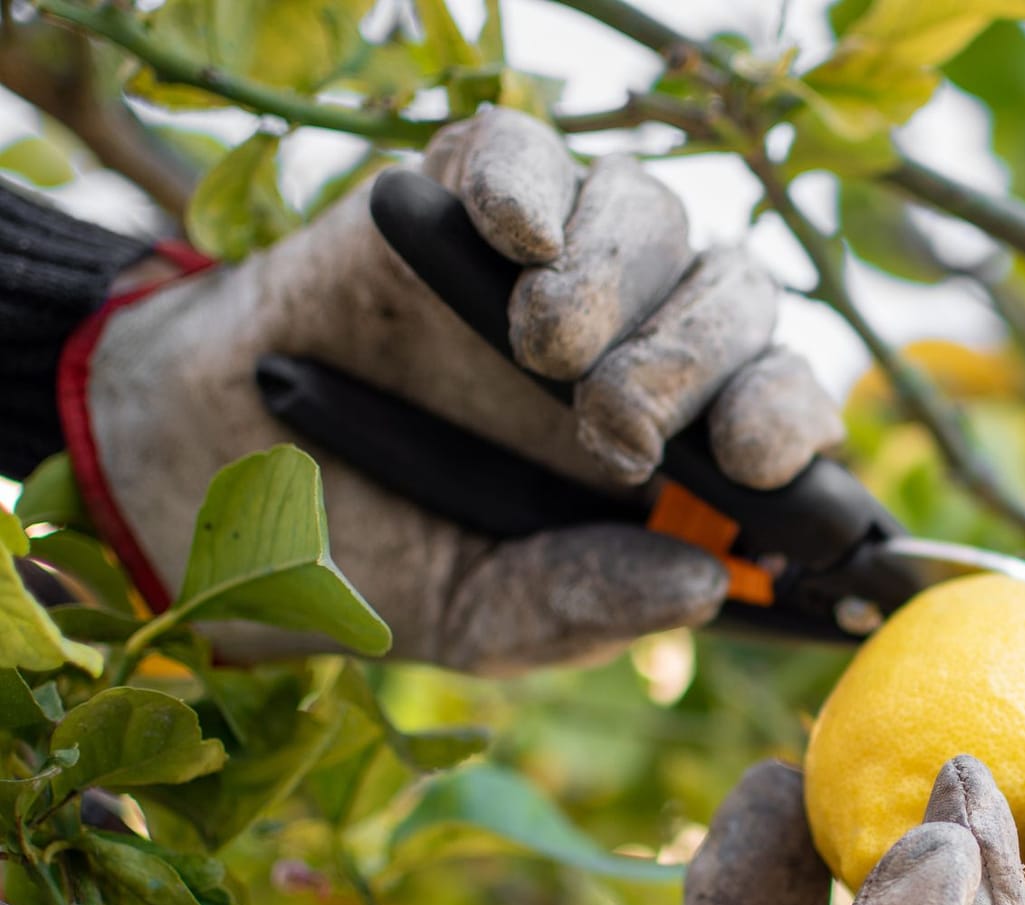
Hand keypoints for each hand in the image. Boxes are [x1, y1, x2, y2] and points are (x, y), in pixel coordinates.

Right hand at [78, 108, 841, 671]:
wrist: (220, 480)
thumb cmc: (383, 547)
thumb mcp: (483, 613)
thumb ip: (584, 604)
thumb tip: (703, 585)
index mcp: (678, 450)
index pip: (782, 409)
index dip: (788, 421)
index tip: (758, 459)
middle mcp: (642, 342)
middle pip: (737, 301)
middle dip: (693, 362)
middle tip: (622, 424)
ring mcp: (562, 262)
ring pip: (653, 217)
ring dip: (617, 281)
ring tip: (545, 348)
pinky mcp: (470, 192)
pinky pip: (527, 155)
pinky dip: (530, 184)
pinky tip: (512, 235)